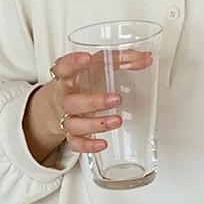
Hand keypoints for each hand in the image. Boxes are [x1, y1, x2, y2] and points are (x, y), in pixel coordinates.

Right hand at [25, 48, 151, 158]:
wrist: (57, 104)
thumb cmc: (81, 82)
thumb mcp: (97, 67)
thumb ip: (122, 60)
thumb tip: (146, 58)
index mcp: (67, 78)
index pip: (63, 68)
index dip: (73, 62)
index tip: (87, 58)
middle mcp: (64, 98)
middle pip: (71, 102)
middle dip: (93, 102)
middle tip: (116, 98)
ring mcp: (66, 117)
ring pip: (74, 124)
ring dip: (95, 124)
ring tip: (116, 121)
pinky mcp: (70, 134)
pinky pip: (75, 143)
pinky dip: (88, 145)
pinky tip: (102, 143)